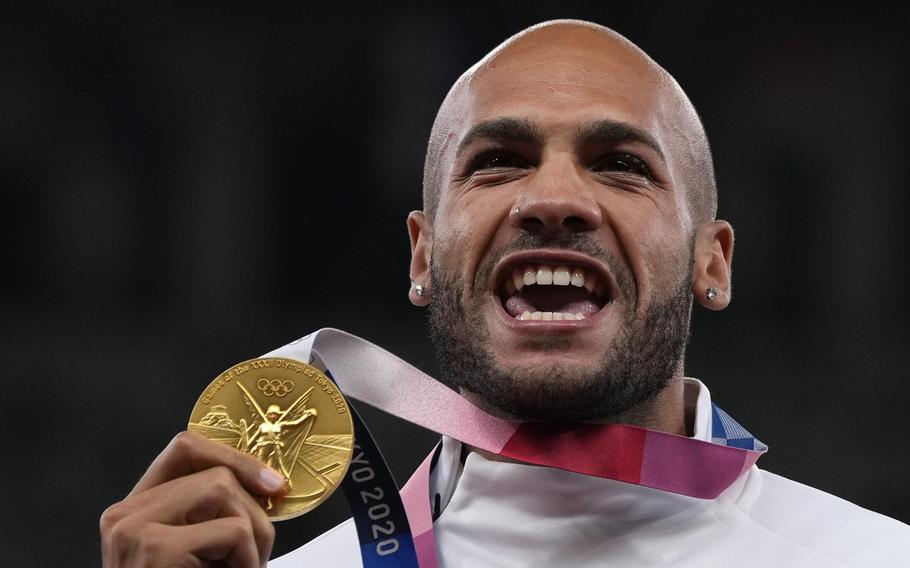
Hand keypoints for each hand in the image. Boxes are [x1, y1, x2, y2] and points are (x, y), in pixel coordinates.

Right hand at [100, 431, 287, 566]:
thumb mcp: (200, 551)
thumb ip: (214, 513)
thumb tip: (269, 483)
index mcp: (136, 510)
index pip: (185, 448)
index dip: (234, 455)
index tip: (271, 483)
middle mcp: (124, 514)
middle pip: (215, 473)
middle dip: (252, 512)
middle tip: (253, 556)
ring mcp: (133, 529)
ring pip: (225, 492)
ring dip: (253, 536)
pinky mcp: (153, 550)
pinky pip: (232, 530)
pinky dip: (249, 558)